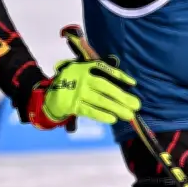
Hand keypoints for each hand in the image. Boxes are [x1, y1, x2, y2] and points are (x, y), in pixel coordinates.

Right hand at [26, 29, 140, 129]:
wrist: (50, 95)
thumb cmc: (73, 82)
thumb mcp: (82, 71)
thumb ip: (99, 72)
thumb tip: (125, 80)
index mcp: (86, 67)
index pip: (105, 70)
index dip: (120, 76)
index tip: (133, 84)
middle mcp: (82, 78)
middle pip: (106, 87)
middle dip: (122, 97)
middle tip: (137, 105)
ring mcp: (77, 91)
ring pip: (100, 100)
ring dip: (116, 108)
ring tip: (129, 115)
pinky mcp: (72, 105)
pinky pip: (89, 110)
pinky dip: (101, 115)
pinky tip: (113, 119)